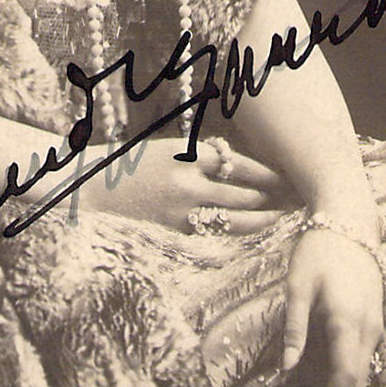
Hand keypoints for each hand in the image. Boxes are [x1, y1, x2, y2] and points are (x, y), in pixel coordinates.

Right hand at [84, 135, 289, 233]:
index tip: (285, 176)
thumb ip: (199, 157)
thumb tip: (237, 162)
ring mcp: (180, 213)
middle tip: (296, 199)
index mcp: (185, 156)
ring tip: (281, 219)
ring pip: (234, 221)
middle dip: (272, 197)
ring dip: (261, 220)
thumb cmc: (130, 165)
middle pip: (243, 194)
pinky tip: (250, 236)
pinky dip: (235, 235)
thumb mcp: (166, 149)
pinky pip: (214, 236)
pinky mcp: (174, 234)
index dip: (266, 172)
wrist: (90, 189)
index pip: (238, 164)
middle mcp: (187, 185)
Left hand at [282, 228, 383, 386]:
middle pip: (353, 384)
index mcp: (347, 322)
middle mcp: (368, 330)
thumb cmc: (319, 249)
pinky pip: (360, 360)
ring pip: (358, 375)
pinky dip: (340, 378)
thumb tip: (288, 368)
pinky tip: (315, 379)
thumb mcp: (298, 284)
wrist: (350, 220)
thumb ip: (295, 327)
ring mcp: (374, 326)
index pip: (344, 379)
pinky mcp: (372, 321)